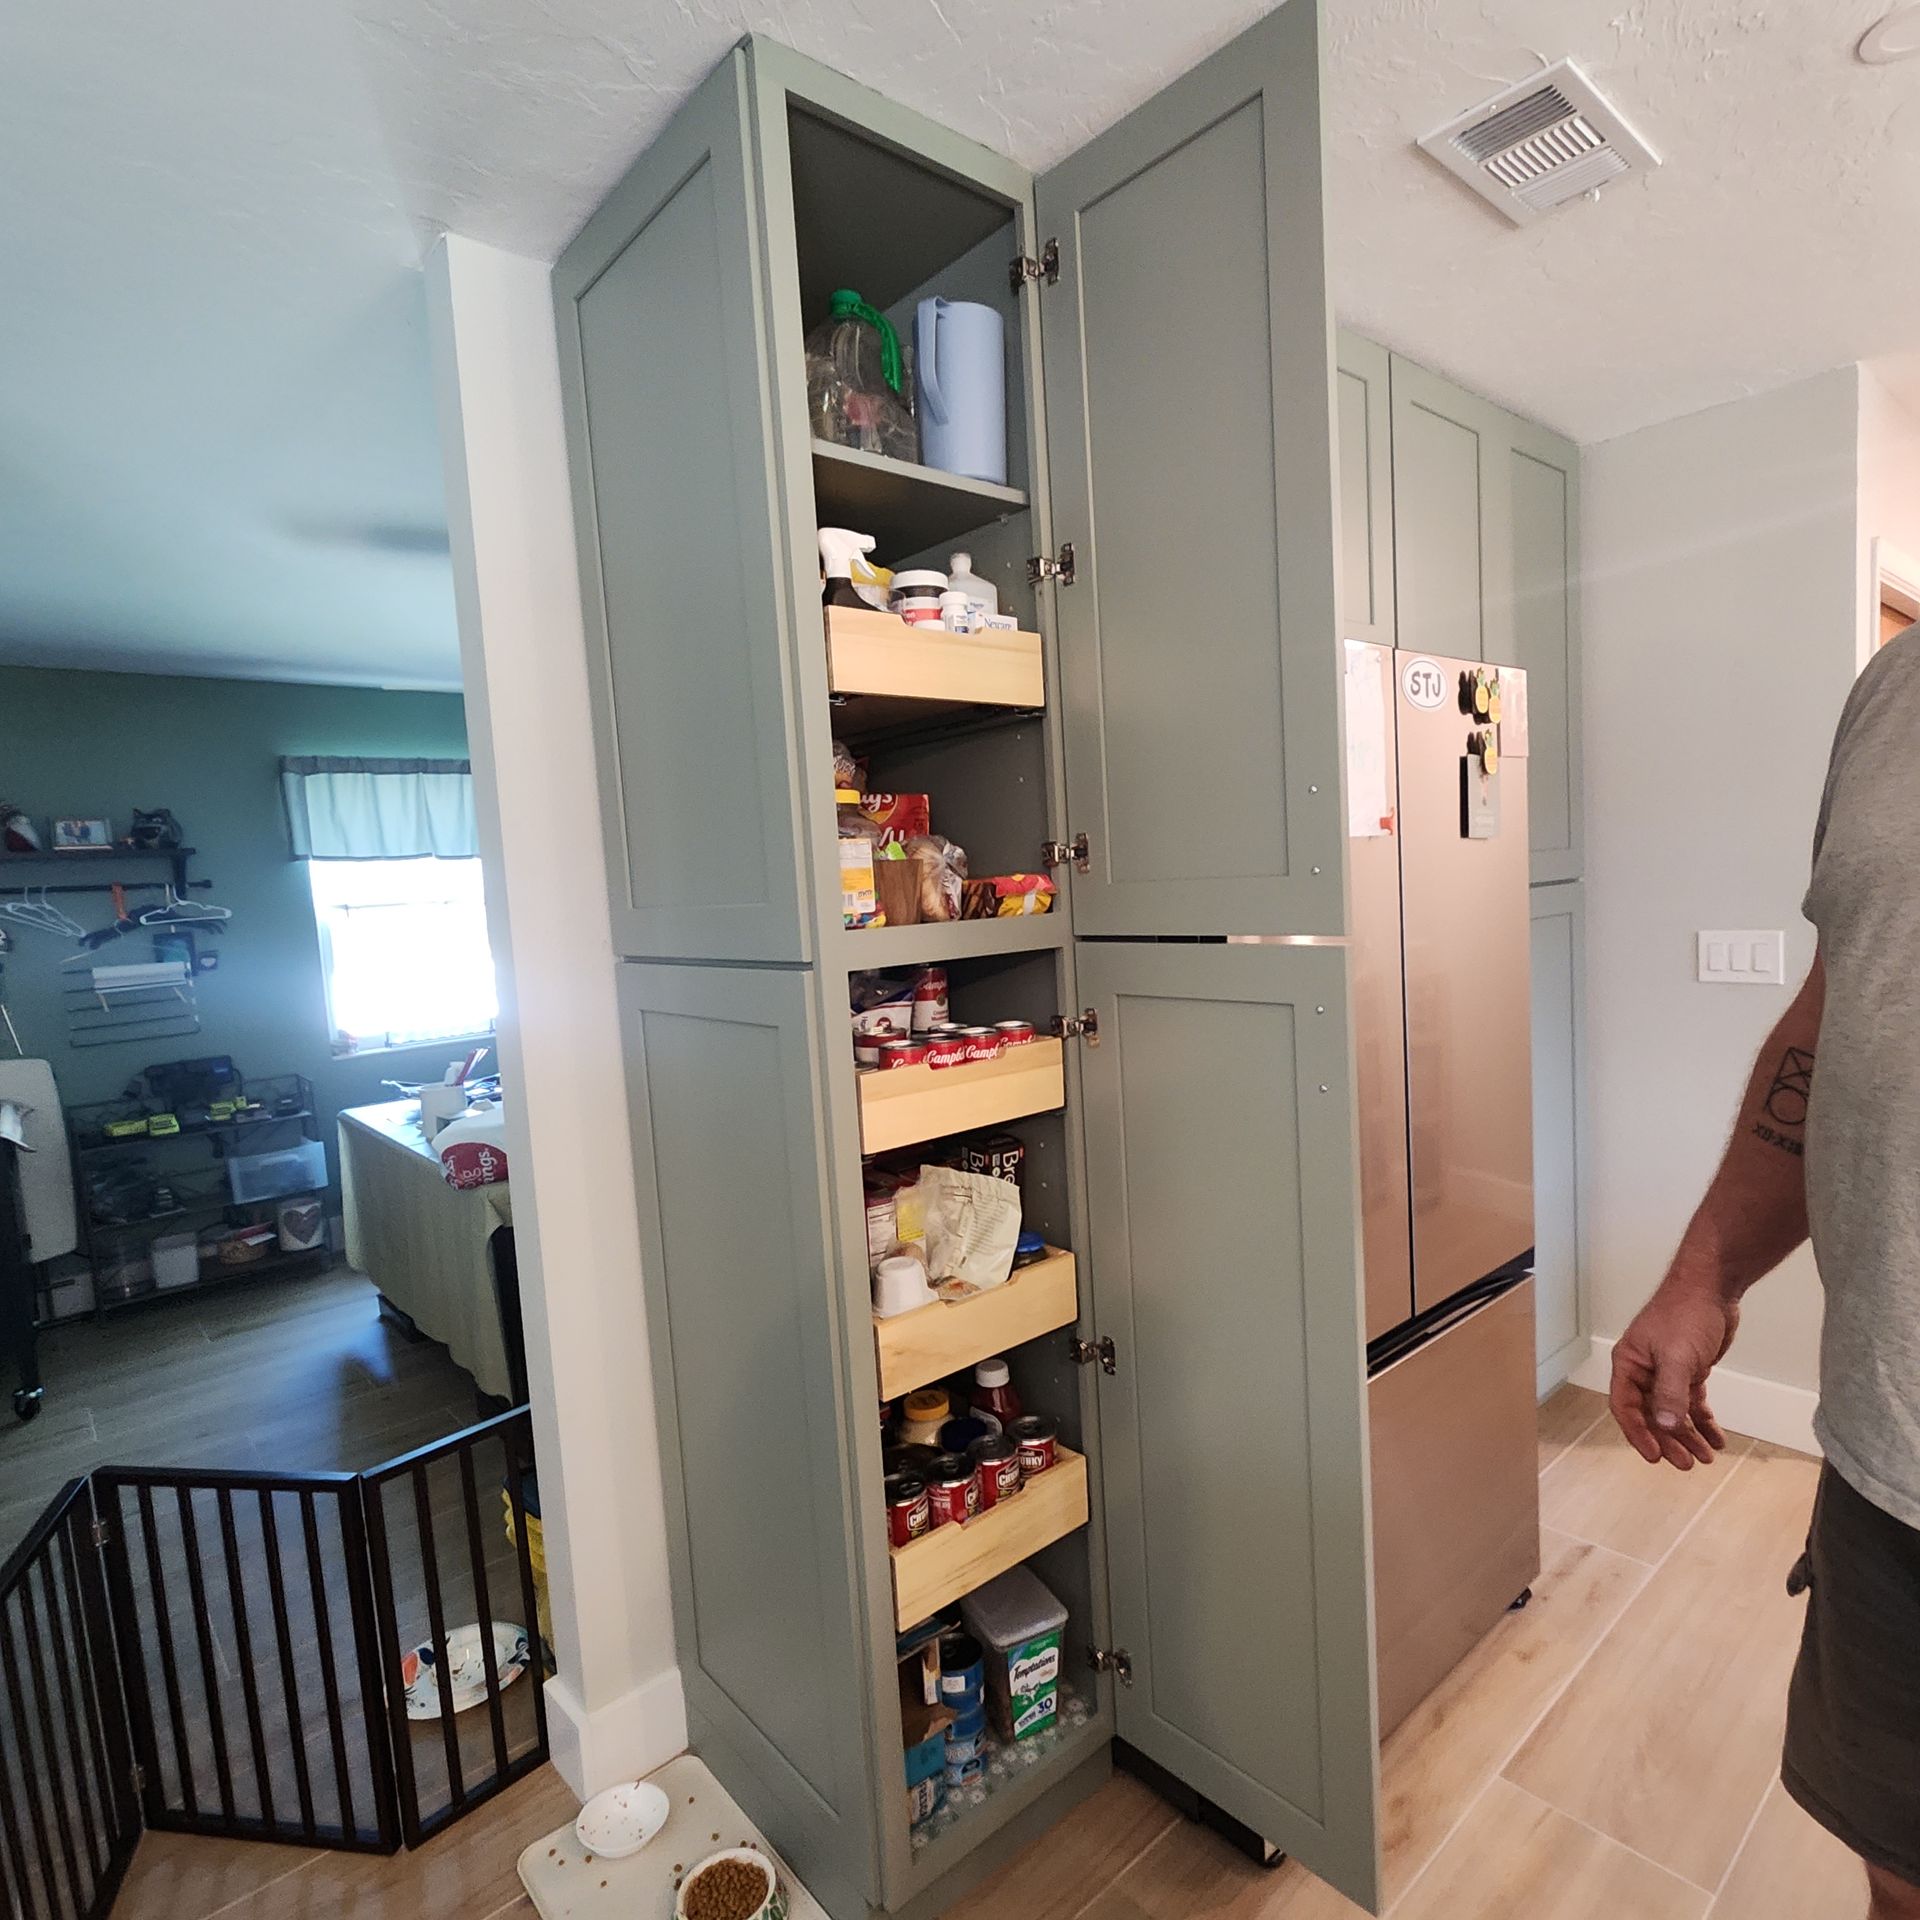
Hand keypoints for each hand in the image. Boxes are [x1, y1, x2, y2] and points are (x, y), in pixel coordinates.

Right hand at [1609, 1281, 1737, 1469]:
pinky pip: (1692, 1402)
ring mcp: (1666, 1370)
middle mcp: (1644, 1370)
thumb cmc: (1685, 1313)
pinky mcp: (1689, 1369)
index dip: (1639, 1434)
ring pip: (1673, 1412)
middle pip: (1651, 1414)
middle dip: (1669, 1440)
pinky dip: (1703, 1420)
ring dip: (1688, 1435)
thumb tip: (1664, 1424)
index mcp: (1629, 1364)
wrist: (1712, 1287)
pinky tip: (1716, 1437)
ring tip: (1705, 1457)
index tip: (1656, 1456)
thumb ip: (1669, 1392)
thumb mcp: (1677, 1356)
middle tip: (1686, 1463)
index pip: (1626, 1407)